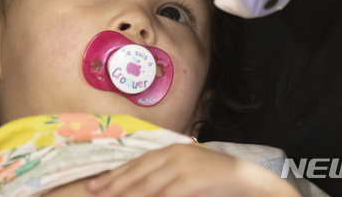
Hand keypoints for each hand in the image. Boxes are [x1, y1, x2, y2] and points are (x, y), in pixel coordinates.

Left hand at [86, 144, 299, 196]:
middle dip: (112, 185)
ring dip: (126, 195)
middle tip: (92, 192)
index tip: (95, 185)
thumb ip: (167, 175)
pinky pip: (164, 196)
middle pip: (136, 173)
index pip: (137, 163)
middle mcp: (173, 155)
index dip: (115, 174)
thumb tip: (143, 187)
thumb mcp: (189, 170)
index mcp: (171, 150)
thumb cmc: (218, 178)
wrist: (249, 180)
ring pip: (146, 186)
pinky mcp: (190, 182)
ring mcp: (182, 167)